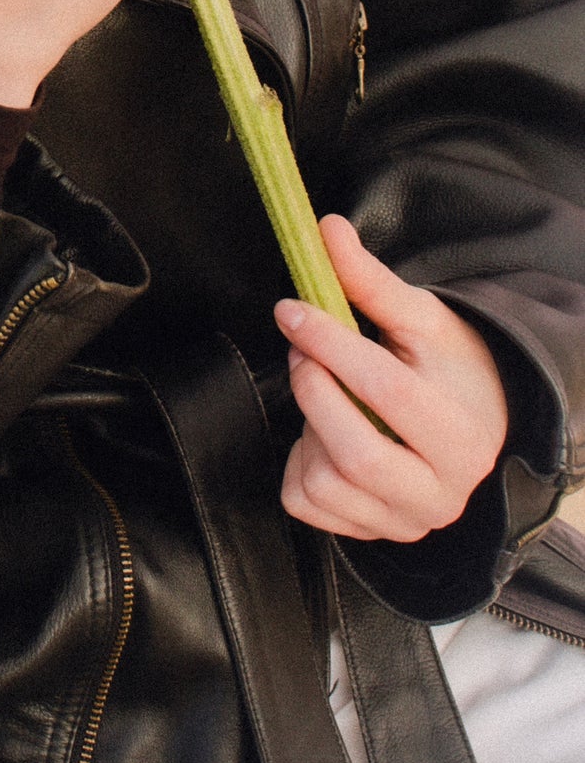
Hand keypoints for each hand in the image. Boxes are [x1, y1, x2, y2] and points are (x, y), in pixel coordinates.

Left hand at [275, 214, 508, 541]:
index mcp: (462, 435)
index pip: (387, 392)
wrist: (472, 422)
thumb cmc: (446, 367)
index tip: (291, 310)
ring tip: (326, 396)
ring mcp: (404, 522)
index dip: (330, 346)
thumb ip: (371, 281)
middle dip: (313, 393)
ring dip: (306, 428)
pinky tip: (324, 436)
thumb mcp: (419, 318)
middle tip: (302, 352)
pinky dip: (299, 462)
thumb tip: (325, 228)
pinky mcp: (369, 533)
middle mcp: (441, 493)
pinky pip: (303, 503)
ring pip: (323, 484)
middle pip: (354, 455)